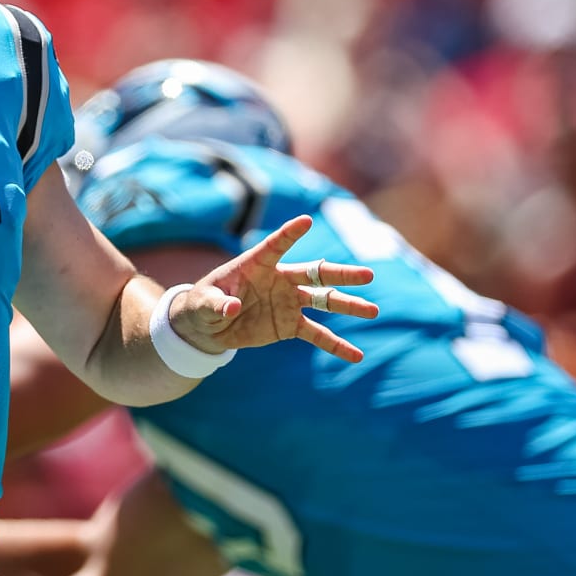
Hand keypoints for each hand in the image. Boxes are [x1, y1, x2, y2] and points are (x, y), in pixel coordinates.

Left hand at [168, 215, 377, 362]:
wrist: (209, 327)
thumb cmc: (203, 305)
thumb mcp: (203, 304)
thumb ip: (216, 304)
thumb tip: (229, 308)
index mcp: (257, 265)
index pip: (276, 245)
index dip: (290, 233)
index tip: (306, 220)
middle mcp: (280, 279)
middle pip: (316, 274)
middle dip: (341, 275)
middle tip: (367, 275)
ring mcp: (289, 302)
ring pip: (324, 302)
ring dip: (348, 305)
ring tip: (373, 310)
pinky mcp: (290, 325)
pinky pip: (317, 334)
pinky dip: (335, 345)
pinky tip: (356, 355)